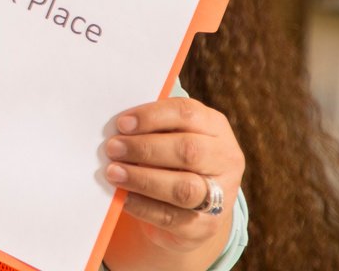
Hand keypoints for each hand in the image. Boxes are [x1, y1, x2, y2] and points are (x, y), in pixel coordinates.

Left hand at [103, 97, 242, 262]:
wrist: (190, 207)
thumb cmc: (170, 156)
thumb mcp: (167, 135)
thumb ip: (150, 128)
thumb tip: (116, 128)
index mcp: (214, 127)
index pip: (187, 114)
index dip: (152, 117)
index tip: (121, 124)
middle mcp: (225, 159)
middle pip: (189, 151)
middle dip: (145, 148)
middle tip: (112, 148)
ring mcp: (221, 195)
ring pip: (184, 187)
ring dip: (143, 179)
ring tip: (113, 173)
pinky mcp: (206, 225)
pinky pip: (172, 216)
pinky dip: (143, 206)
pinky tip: (123, 197)